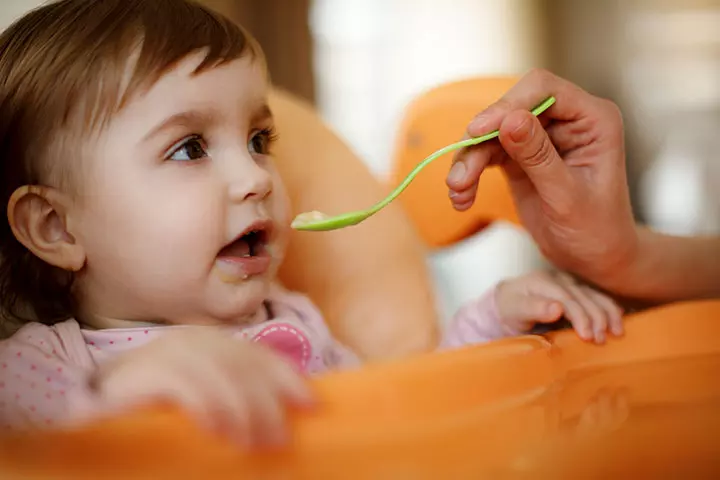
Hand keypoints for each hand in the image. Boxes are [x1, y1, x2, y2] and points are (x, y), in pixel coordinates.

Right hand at [92, 328, 313, 446]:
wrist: (102, 400)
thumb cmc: (162, 404)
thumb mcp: (208, 398)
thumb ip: (237, 398)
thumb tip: (281, 421)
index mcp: (216, 344)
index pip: (260, 356)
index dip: (288, 379)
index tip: (312, 405)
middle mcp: (197, 341)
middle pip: (244, 366)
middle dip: (267, 403)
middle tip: (278, 438)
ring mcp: (171, 352)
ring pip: (220, 374)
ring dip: (242, 410)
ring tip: (250, 442)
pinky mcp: (146, 371)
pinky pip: (184, 385)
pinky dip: (206, 406)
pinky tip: (217, 429)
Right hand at [446, 69, 638, 289]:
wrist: (592, 257)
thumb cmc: (595, 229)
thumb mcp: (567, 196)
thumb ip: (539, 157)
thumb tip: (510, 121)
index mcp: (592, 118)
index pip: (543, 90)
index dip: (507, 105)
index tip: (476, 132)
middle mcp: (566, 120)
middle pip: (510, 109)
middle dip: (479, 141)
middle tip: (460, 178)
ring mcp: (540, 136)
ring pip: (491, 132)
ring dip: (469, 161)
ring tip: (457, 193)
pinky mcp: (519, 154)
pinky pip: (486, 152)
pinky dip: (470, 173)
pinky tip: (461, 198)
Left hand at [495, 270, 623, 343]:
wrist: (507, 304)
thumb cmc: (510, 310)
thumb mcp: (514, 311)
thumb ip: (533, 308)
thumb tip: (558, 308)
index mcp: (543, 282)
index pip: (567, 298)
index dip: (580, 316)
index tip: (587, 336)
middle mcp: (560, 279)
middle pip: (584, 297)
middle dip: (597, 319)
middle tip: (601, 341)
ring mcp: (571, 284)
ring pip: (596, 296)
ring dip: (609, 314)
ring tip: (617, 333)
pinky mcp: (579, 291)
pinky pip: (599, 298)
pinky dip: (611, 309)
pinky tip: (619, 321)